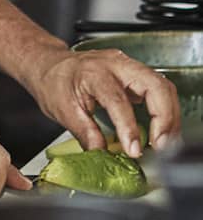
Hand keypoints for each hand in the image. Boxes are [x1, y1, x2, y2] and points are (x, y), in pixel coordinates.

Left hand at [21, 47, 180, 156]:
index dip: (129, 128)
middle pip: (154, 85)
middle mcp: (115, 64)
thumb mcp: (62, 109)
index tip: (134, 150)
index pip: (117, 100)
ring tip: (164, 143)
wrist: (48, 64)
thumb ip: (85, 133)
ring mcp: (127, 66)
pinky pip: (159, 90)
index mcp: (93, 72)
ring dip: (169, 116)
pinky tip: (161, 131)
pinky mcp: (135, 74)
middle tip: (161, 146)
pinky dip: (166, 111)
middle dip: (164, 118)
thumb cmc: (53, 82)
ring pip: (163, 86)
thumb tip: (103, 155)